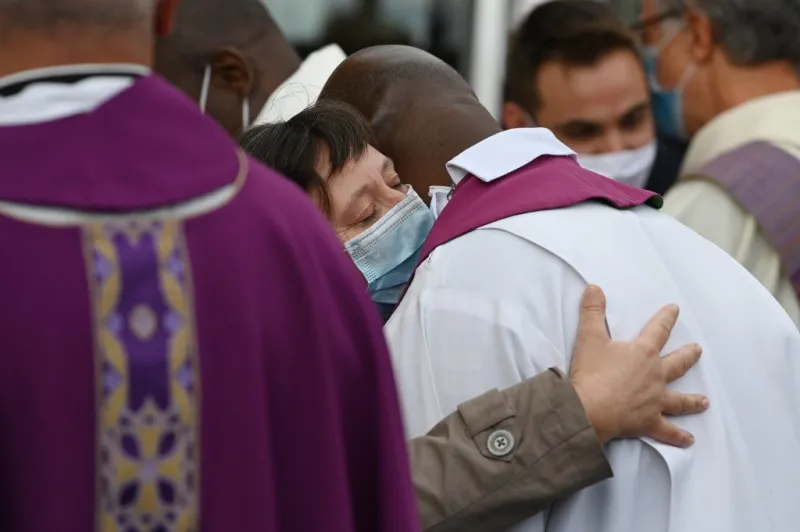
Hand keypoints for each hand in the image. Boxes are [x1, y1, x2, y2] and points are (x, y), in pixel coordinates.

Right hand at [570, 285, 708, 447]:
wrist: (589, 408)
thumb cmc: (592, 372)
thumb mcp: (589, 337)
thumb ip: (593, 311)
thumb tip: (594, 287)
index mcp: (643, 353)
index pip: (658, 330)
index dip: (666, 318)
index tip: (675, 310)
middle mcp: (655, 376)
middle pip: (677, 364)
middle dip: (688, 356)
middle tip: (697, 351)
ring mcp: (655, 401)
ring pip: (679, 400)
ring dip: (693, 401)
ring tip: (705, 401)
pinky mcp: (648, 422)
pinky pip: (667, 431)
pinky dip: (678, 437)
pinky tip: (689, 440)